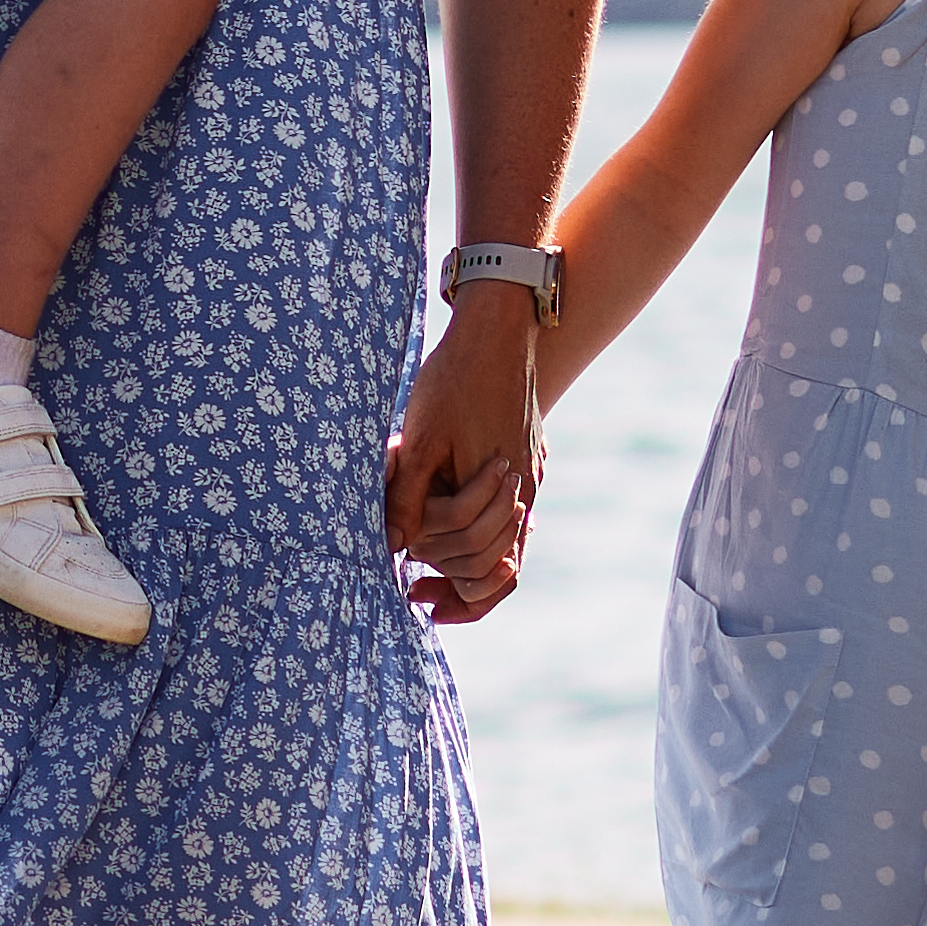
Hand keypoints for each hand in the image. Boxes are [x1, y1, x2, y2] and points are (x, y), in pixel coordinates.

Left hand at [385, 294, 544, 614]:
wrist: (497, 328)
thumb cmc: (453, 380)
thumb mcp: (419, 440)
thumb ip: (408, 497)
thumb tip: (393, 548)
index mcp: (500, 490)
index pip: (483, 567)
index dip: (452, 594)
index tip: (416, 597)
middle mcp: (526, 490)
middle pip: (493, 560)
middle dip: (454, 577)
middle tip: (414, 582)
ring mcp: (533, 475)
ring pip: (509, 541)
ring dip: (470, 558)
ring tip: (429, 563)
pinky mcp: (531, 458)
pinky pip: (515, 514)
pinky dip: (488, 530)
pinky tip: (454, 525)